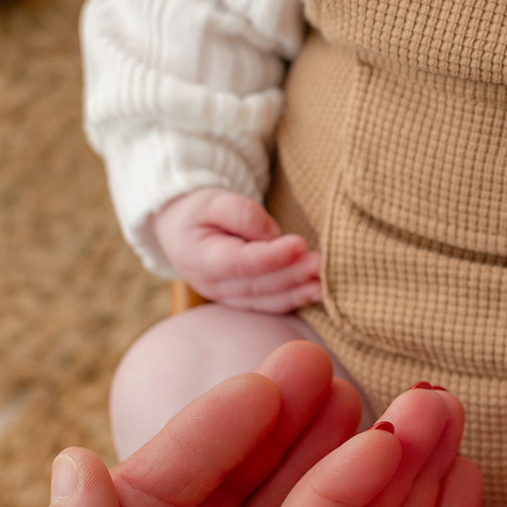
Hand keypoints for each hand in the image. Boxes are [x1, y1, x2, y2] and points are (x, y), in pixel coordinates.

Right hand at [154, 187, 321, 310]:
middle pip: (258, 284)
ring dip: (298, 292)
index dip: (271, 257)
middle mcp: (213, 285)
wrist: (181, 231)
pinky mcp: (242, 301)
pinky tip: (317, 293)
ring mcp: (227, 297)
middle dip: (293, 275)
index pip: (239, 262)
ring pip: (266, 300)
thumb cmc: (198, 212)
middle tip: (322, 263)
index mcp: (200, 258)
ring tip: (325, 282)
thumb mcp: (212, 200)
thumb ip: (240, 213)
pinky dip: (294, 301)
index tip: (300, 244)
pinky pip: (270, 305)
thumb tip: (271, 234)